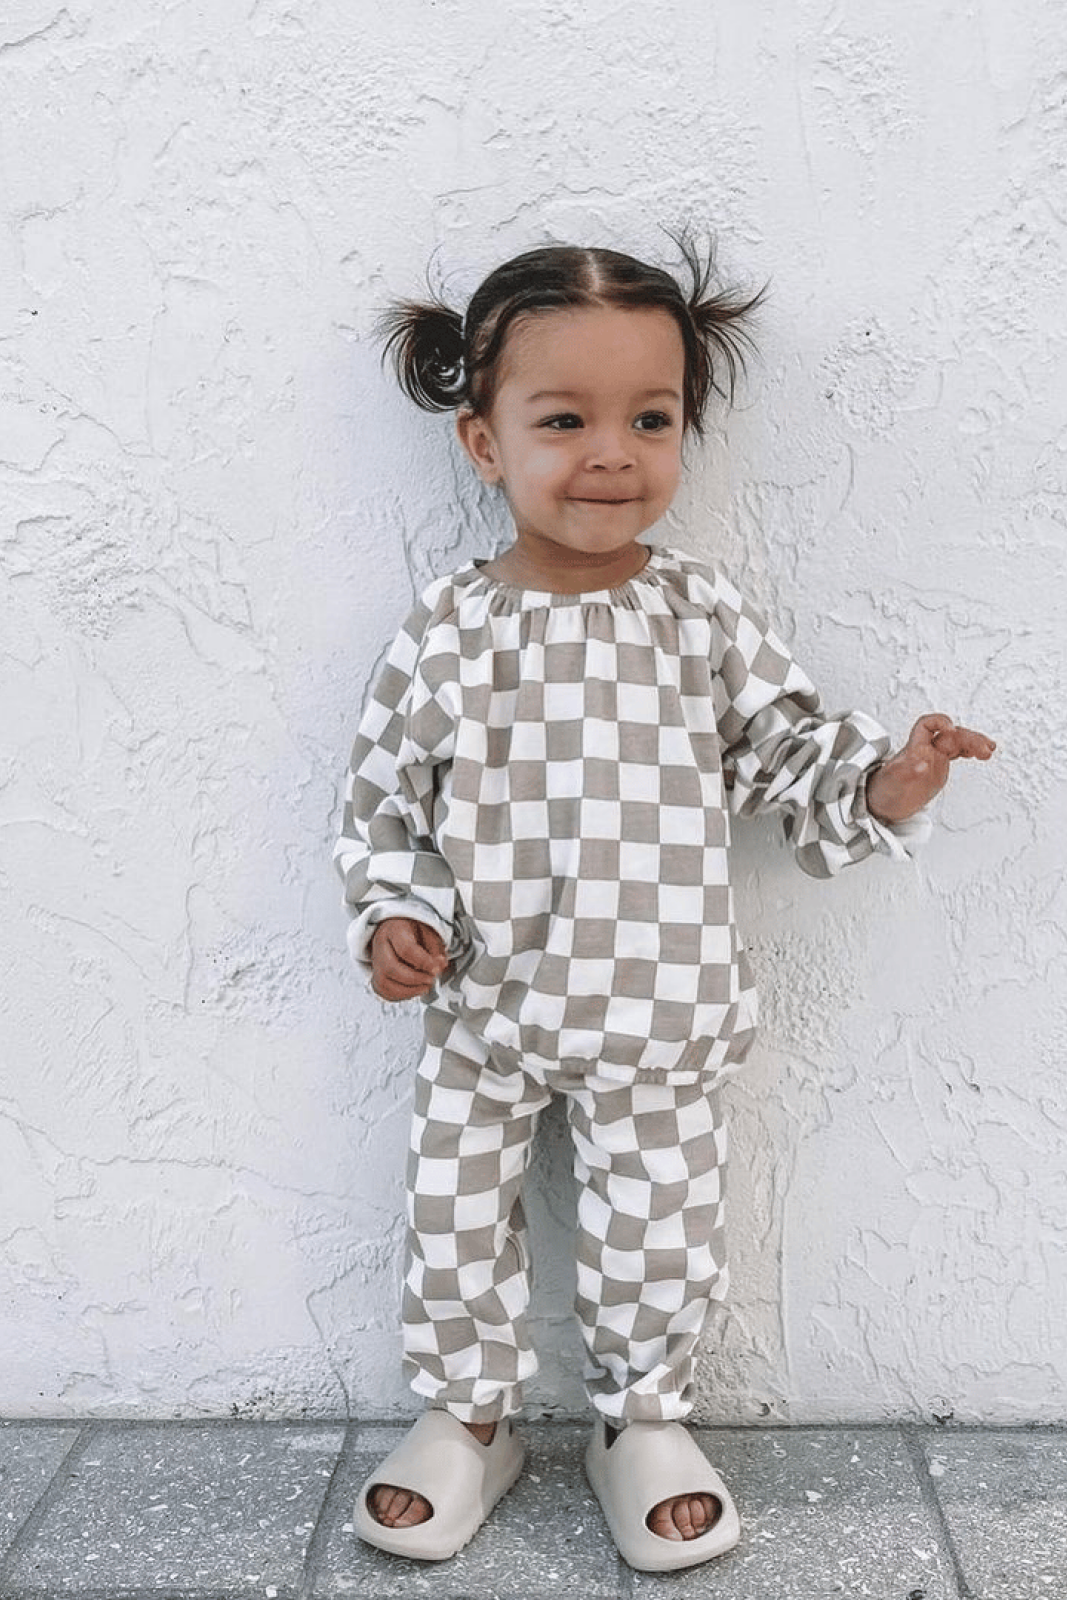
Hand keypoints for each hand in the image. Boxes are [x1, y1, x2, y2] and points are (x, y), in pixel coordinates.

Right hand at [370, 917, 449, 1001]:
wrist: (397, 927)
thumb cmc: (413, 928)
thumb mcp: (429, 930)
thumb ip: (435, 948)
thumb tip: (440, 965)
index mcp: (394, 930)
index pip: (406, 949)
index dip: (423, 962)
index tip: (436, 969)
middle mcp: (380, 945)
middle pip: (390, 968)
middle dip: (414, 979)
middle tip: (430, 979)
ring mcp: (376, 961)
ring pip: (383, 983)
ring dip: (408, 990)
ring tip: (424, 986)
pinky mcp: (375, 975)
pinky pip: (382, 991)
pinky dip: (399, 995)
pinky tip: (413, 990)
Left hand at [866, 713, 995, 823]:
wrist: (882, 804)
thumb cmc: (882, 790)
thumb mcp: (891, 783)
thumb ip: (905, 771)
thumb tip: (922, 763)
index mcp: (913, 749)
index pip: (926, 726)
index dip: (940, 722)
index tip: (951, 729)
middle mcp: (925, 750)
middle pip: (950, 735)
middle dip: (968, 738)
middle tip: (985, 748)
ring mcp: (934, 759)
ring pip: (957, 742)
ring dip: (974, 743)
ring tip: (989, 750)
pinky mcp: (939, 768)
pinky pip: (957, 753)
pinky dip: (971, 751)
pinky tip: (983, 753)